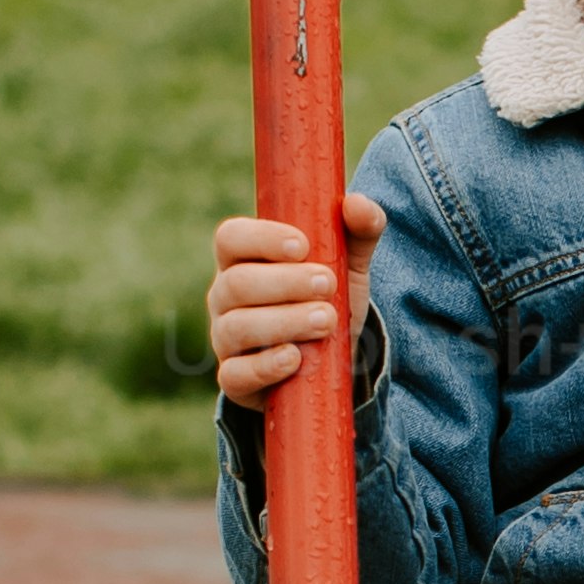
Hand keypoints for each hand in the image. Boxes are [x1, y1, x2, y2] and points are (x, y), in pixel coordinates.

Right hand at [209, 195, 378, 406]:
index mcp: (243, 259)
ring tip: (327, 321)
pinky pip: (235, 374)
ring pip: (236, 327)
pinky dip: (265, 367)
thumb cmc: (326, 300)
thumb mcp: (348, 265)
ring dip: (285, 322)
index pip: (231, 238)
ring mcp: (225, 338)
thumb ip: (359, 231)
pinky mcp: (234, 378)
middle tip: (328, 285)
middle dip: (286, 284)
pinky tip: (294, 358)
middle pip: (236, 283)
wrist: (330, 360)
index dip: (261, 239)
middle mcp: (224, 296)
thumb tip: (357, 204)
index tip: (302, 246)